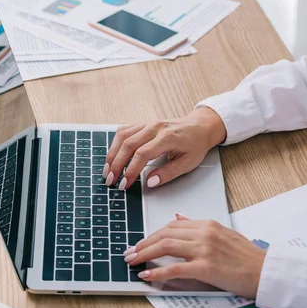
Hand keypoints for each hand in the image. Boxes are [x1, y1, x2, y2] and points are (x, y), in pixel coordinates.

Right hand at [103, 107, 226, 189]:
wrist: (199, 127)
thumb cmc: (195, 144)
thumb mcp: (188, 163)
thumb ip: (168, 173)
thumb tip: (150, 182)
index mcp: (167, 137)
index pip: (142, 154)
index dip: (130, 170)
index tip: (124, 184)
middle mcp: (154, 127)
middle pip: (128, 144)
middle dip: (116, 164)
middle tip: (110, 180)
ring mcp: (147, 123)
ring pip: (122, 136)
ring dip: (112, 154)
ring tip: (107, 170)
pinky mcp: (143, 123)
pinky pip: (124, 130)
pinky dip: (115, 143)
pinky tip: (112, 156)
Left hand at [124, 217, 265, 297]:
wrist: (265, 271)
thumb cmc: (246, 256)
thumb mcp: (222, 233)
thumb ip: (198, 225)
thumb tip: (179, 217)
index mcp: (206, 224)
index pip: (172, 225)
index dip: (153, 233)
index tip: (142, 242)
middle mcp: (203, 233)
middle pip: (165, 234)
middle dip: (144, 243)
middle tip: (131, 252)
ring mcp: (204, 249)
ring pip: (166, 246)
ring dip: (145, 254)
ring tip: (133, 261)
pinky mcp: (206, 267)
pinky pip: (175, 268)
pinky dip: (158, 273)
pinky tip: (147, 276)